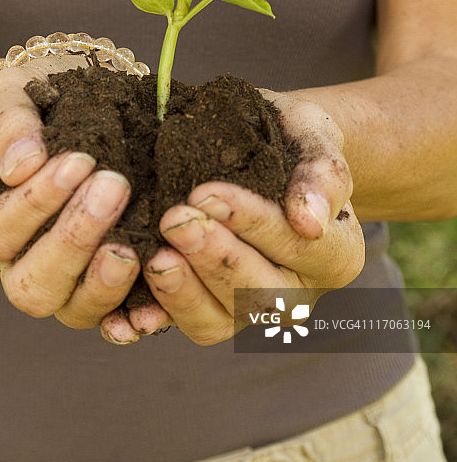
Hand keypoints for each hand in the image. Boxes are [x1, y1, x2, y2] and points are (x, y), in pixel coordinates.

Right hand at [0, 59, 140, 328]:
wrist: (72, 112)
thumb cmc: (35, 105)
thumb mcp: (12, 96)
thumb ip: (8, 125)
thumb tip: (21, 166)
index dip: (36, 203)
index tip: (79, 160)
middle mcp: (13, 263)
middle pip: (32, 286)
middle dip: (75, 240)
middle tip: (114, 186)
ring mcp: (60, 283)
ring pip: (73, 310)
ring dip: (105, 283)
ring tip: (135, 246)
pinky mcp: (101, 285)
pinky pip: (116, 316)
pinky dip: (137, 314)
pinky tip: (158, 297)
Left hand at [102, 93, 363, 345]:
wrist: (264, 149)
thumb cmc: (293, 138)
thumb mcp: (316, 136)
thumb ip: (322, 174)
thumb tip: (309, 221)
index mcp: (336, 254)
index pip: (296, 244)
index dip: (250, 221)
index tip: (205, 192)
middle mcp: (297, 293)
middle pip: (259, 293)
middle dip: (213, 258)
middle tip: (174, 220)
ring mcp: (251, 308)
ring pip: (219, 321)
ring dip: (184, 292)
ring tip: (154, 258)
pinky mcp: (211, 310)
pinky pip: (184, 325)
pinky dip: (155, 319)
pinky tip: (126, 314)